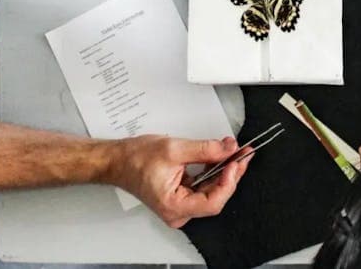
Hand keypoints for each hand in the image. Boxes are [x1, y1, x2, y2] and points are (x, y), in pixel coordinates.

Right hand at [108, 135, 248, 227]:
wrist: (117, 160)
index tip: (236, 162)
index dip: (228, 182)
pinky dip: (214, 172)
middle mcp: (178, 212)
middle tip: (242, 154)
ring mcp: (180, 206)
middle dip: (231, 173)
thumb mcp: (174, 149)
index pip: (213, 202)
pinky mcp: (181, 197)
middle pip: (215, 197)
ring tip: (235, 153)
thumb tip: (229, 149)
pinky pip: (204, 187)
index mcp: (174, 206)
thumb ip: (205, 150)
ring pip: (212, 191)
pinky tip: (222, 160)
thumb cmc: (135, 159)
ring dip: (224, 172)